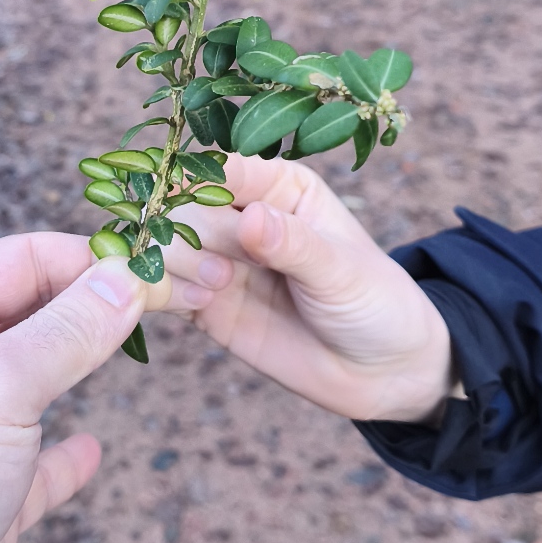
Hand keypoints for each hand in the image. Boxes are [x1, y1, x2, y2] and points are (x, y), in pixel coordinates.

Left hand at [0, 235, 160, 542]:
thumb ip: (69, 331)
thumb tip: (129, 279)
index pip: (16, 261)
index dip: (89, 259)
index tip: (159, 267)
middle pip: (29, 315)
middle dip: (96, 307)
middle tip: (176, 301)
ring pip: (31, 386)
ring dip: (79, 369)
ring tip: (140, 347)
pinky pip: (29, 468)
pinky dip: (62, 458)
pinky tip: (91, 452)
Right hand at [163, 153, 456, 424]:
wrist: (379, 372)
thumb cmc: (374, 304)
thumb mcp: (341, 271)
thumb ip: (294, 245)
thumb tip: (250, 218)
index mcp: (280, 187)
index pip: (225, 170)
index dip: (195, 178)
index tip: (178, 194)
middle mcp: (243, 216)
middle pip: (187, 204)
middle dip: (192, 229)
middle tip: (223, 268)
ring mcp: (219, 260)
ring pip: (167, 243)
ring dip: (176, 259)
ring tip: (216, 287)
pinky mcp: (204, 303)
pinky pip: (162, 288)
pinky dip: (161, 290)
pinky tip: (196, 303)